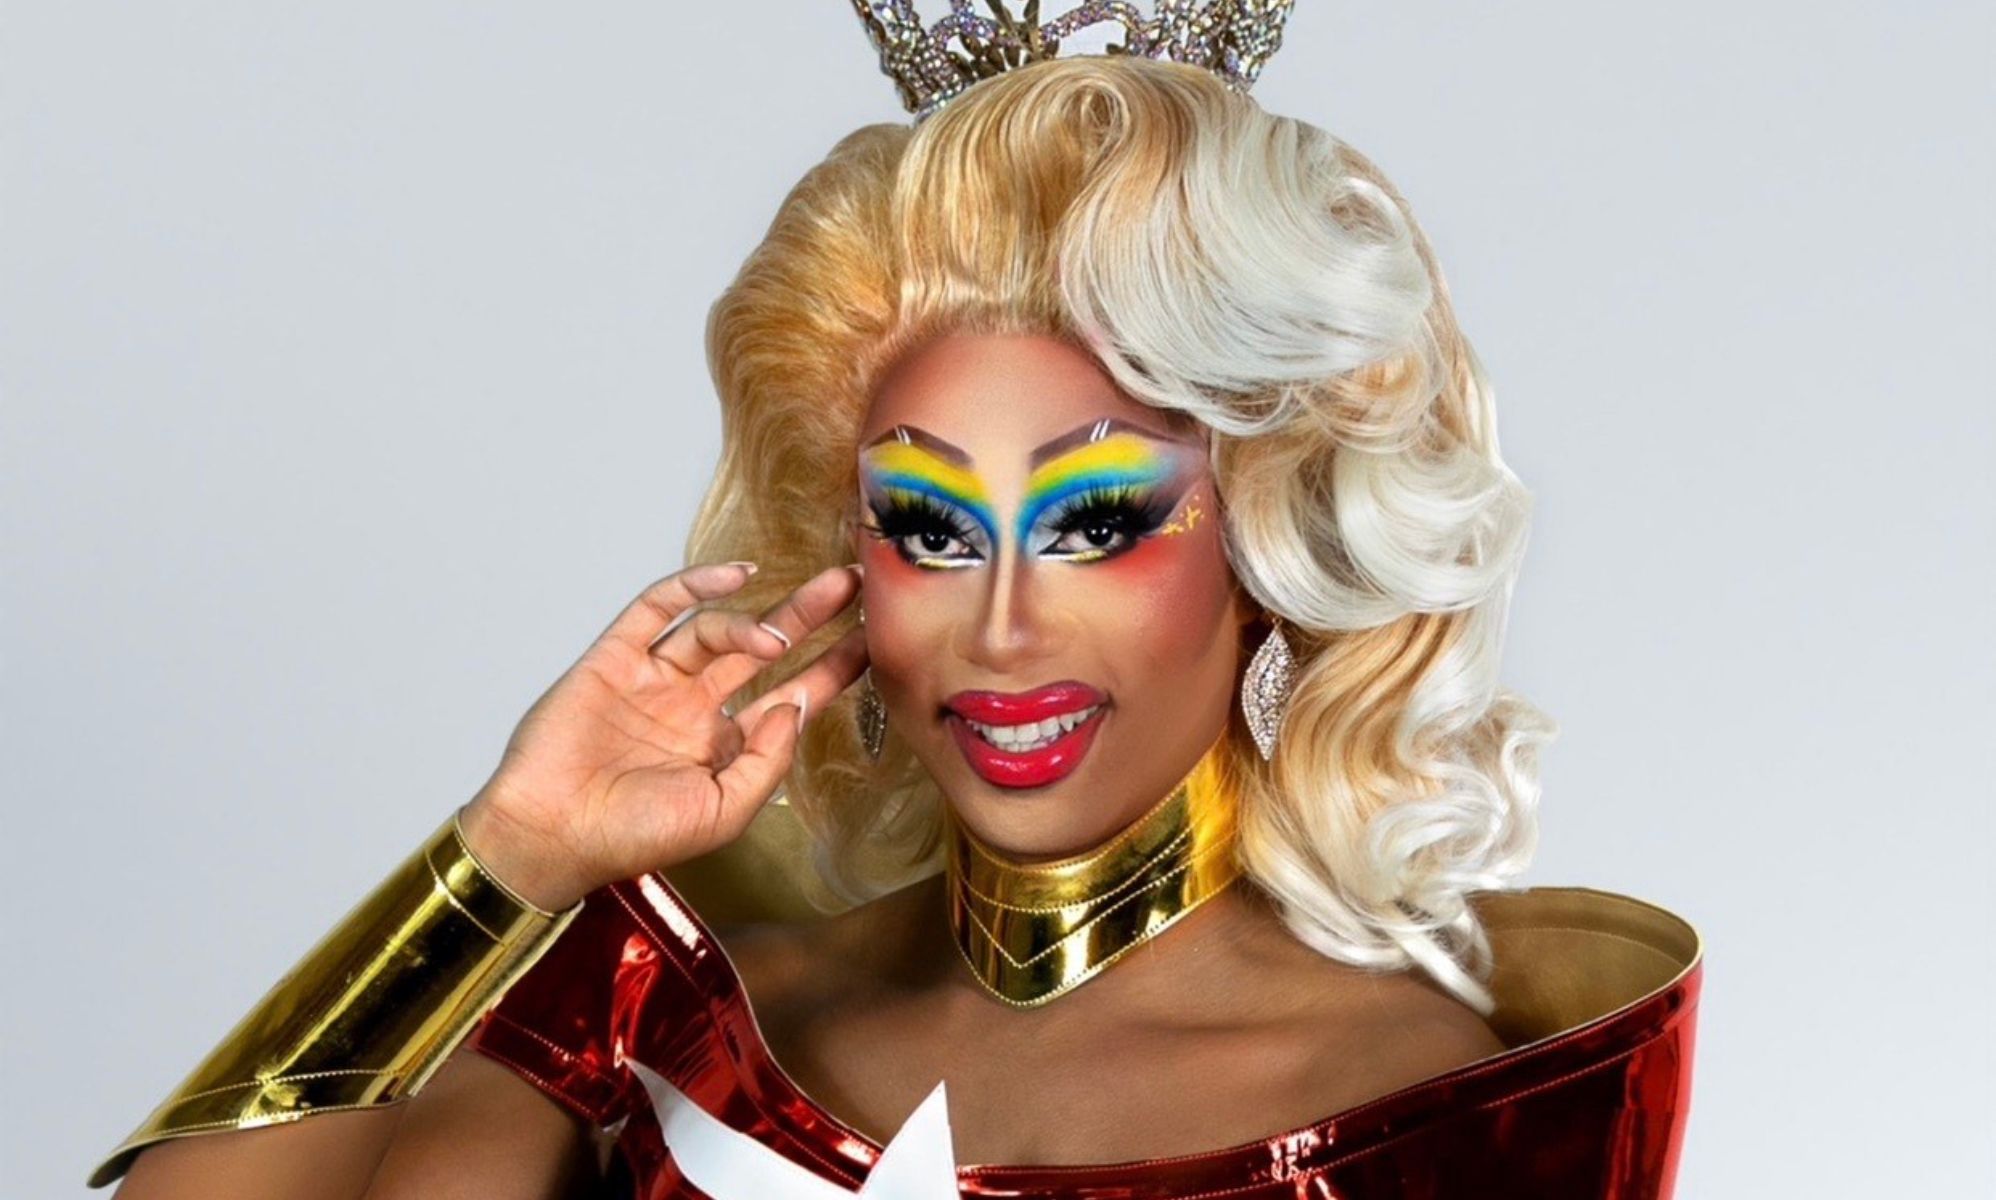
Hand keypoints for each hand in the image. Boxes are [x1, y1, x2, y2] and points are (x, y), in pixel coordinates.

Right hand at [458, 561, 867, 909]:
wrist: (551, 835)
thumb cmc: (633, 838)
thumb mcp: (723, 812)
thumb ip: (767, 761)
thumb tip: (793, 705)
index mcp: (725, 747)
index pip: (792, 695)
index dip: (833, 667)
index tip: (873, 638)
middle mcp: (695, 707)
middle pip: (764, 650)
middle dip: (810, 616)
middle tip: (853, 583)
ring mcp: (655, 679)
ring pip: (715, 630)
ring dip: (751, 623)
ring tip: (777, 635)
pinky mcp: (615, 658)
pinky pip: (656, 609)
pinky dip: (694, 585)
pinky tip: (733, 577)